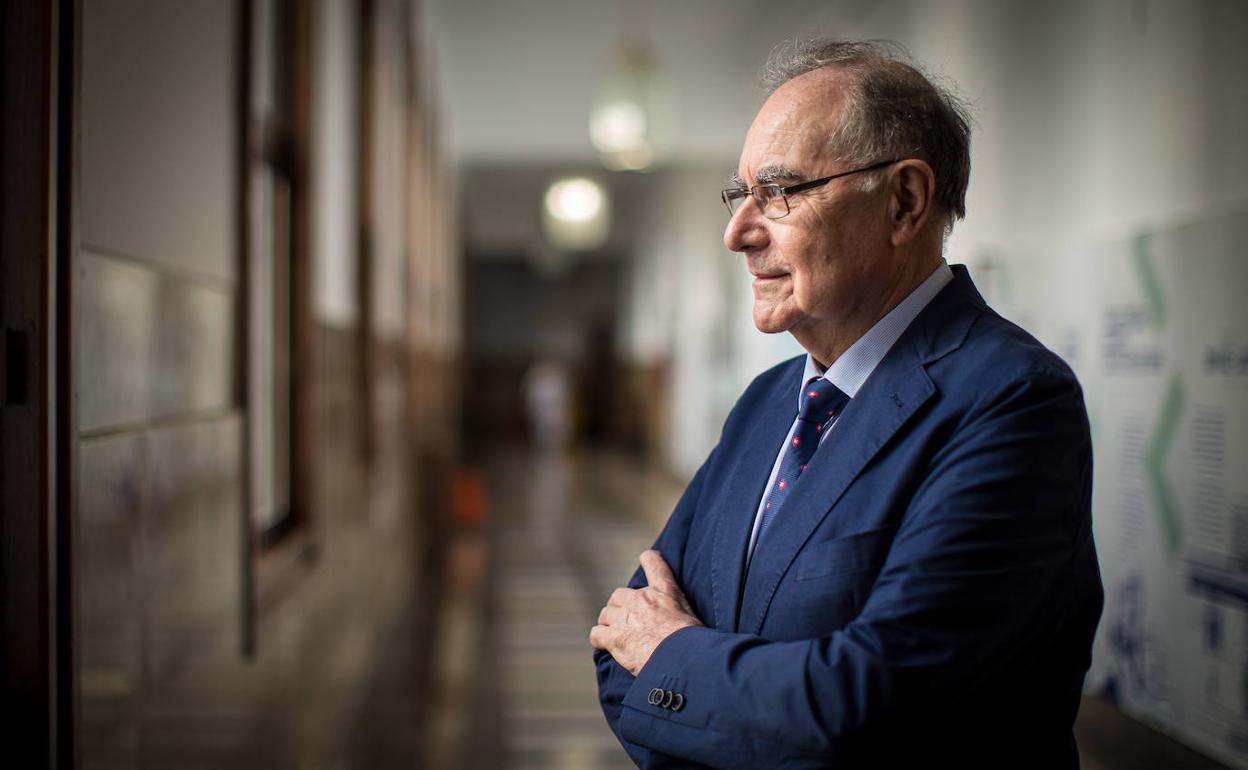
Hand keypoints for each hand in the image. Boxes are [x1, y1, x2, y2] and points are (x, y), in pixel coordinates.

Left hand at [589, 549, 702, 675]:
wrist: (682, 659)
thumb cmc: (692, 642)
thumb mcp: (692, 616)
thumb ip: (679, 608)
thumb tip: (679, 616)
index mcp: (664, 591)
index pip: (653, 562)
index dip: (648, 559)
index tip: (646, 558)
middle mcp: (641, 600)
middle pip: (618, 596)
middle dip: (619, 607)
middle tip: (627, 621)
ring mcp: (625, 618)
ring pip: (605, 614)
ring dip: (609, 624)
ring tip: (617, 635)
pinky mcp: (614, 638)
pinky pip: (596, 634)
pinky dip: (599, 640)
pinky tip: (605, 645)